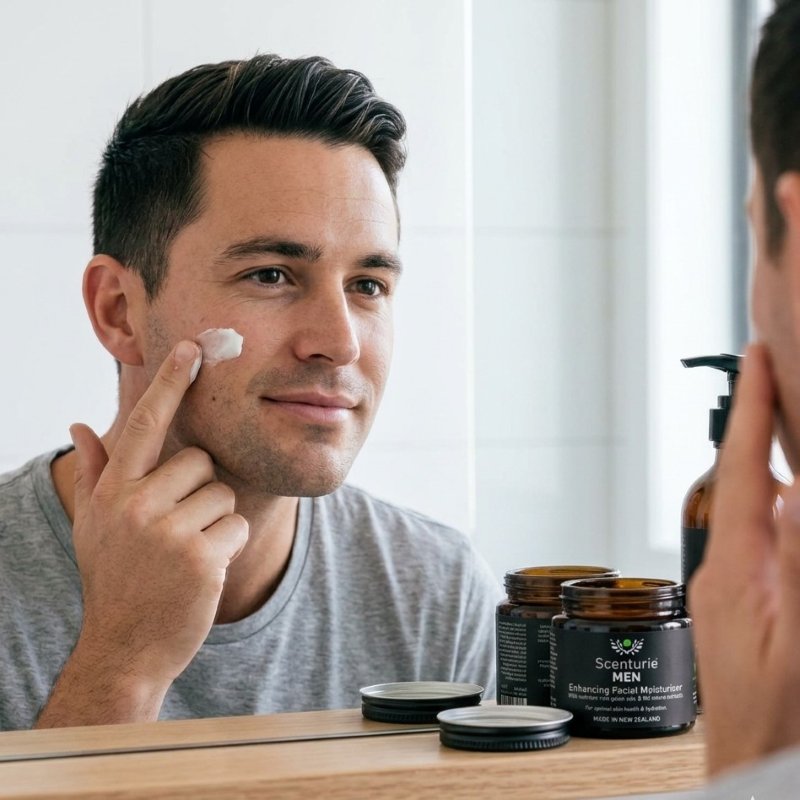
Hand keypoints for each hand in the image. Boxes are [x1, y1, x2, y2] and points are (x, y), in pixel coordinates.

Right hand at [70, 341, 248, 693]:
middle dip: (200, 490)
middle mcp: (136, 506)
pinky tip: (202, 570)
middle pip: (200, 462)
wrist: (126, 647)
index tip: (191, 348)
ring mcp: (168, 533)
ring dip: (214, 522)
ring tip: (187, 552)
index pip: (146, 424)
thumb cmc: (115, 578)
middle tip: (177, 529)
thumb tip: (82, 425)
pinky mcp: (200, 558)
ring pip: (223, 495)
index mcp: (114, 491)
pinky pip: (237, 526)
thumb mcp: (95, 524)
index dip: (169, 383)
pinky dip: (227, 546)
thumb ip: (96, 472)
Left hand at [690, 342, 799, 774]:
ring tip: (785, 421)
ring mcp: (731, 588)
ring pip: (756, 510)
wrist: (751, 775)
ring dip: (772, 465)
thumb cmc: (776, 726)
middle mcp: (722, 570)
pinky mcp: (743, 606)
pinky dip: (781, 508)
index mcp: (731, 571)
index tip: (756, 357)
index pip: (740, 471)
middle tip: (775, 375)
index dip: (749, 410)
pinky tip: (793, 500)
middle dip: (759, 427)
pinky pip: (763, 541)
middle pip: (742, 482)